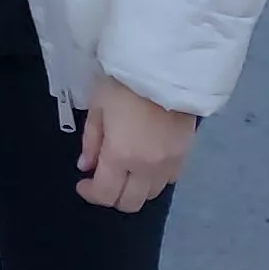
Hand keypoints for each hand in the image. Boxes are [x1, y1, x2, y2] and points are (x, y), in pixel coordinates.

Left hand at [74, 77, 197, 213]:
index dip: (90, 193)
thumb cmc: (124, 84)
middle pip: (130, 203)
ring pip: (151, 194)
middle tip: (104, 178)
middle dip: (112, 196)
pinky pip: (169, 180)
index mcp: (121, 156)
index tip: (83, 182)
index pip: (105, 194)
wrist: (166, 67)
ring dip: (135, 188)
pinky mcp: (185, 154)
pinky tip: (147, 163)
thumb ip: (91, 141)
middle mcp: (147, 167)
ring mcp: (169, 163)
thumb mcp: (98, 107)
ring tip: (126, 169)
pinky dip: (155, 178)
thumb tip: (86, 167)